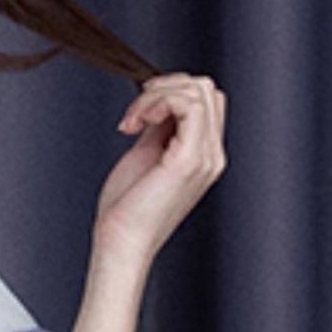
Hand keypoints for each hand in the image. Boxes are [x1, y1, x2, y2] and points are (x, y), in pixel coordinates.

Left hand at [94, 71, 226, 265]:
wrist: (121, 245)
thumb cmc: (126, 212)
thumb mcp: (145, 155)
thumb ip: (158, 127)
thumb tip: (158, 103)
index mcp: (202, 155)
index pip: (205, 101)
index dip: (172, 91)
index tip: (141, 109)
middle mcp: (210, 156)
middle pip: (206, 89)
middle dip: (165, 87)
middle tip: (136, 112)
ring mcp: (205, 157)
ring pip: (198, 90)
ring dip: (157, 95)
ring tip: (133, 120)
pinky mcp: (190, 160)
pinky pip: (188, 105)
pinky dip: (158, 102)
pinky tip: (137, 121)